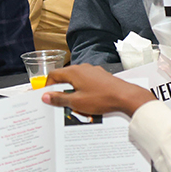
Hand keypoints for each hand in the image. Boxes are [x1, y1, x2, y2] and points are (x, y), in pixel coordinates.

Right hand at [41, 64, 157, 116]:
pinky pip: (86, 82)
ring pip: (76, 79)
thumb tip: (45, 96)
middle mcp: (83, 68)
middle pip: (65, 76)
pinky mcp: (101, 76)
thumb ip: (59, 98)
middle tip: (58, 102)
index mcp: (74, 72)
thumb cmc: (101, 98)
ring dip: (72, 90)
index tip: (47, 96)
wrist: (125, 96)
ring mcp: (93, 71)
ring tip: (72, 104)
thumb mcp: (76, 102)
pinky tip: (86, 101)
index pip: (54, 75)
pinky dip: (82, 90)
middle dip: (60, 89)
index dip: (48, 85)